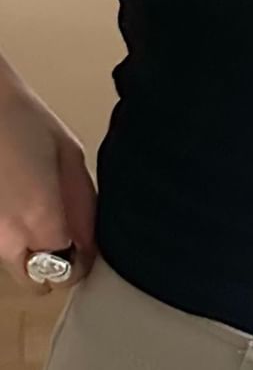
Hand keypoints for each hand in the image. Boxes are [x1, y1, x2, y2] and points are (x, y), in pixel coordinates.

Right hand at [0, 79, 96, 292]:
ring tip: (38, 210)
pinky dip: (10, 234)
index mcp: (40, 220)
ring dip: (30, 250)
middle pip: (38, 283)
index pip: (71, 271)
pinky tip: (17, 202)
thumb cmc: (26, 122)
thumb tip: (92, 237)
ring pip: (14, 266)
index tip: (89, 245)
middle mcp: (8, 238)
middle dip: (55, 266)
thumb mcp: (70, 157)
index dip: (85, 258)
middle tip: (66, 236)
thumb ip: (83, 204)